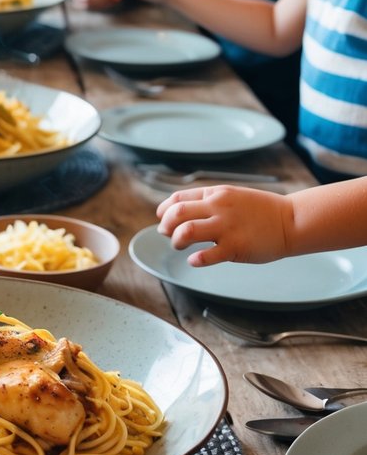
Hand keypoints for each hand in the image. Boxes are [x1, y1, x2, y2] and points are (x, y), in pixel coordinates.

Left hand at [156, 185, 290, 265]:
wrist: (291, 220)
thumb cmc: (261, 211)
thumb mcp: (232, 196)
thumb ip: (209, 201)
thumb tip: (183, 212)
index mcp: (215, 194)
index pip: (178, 198)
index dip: (164, 210)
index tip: (162, 218)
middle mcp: (218, 208)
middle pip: (177, 214)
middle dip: (166, 226)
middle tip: (167, 235)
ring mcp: (226, 227)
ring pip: (187, 232)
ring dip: (177, 241)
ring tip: (181, 246)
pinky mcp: (235, 247)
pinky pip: (207, 255)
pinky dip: (195, 259)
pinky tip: (195, 260)